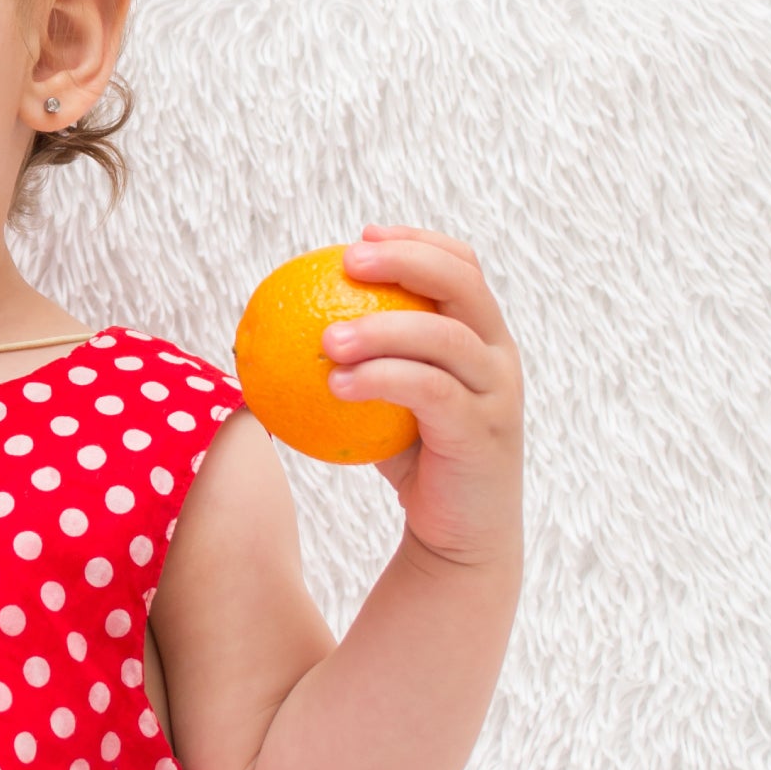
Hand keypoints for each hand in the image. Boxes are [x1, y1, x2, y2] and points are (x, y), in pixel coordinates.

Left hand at [319, 224, 524, 567]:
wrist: (457, 533)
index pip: (462, 267)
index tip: (361, 236)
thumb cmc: (410, 456)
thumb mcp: (379, 396)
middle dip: (407, 261)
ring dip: (382, 329)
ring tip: (325, 340)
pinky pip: (430, 392)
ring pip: (446, 338)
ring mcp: (496, 393)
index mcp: (479, 335)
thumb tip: (274, 328)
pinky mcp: (483, 432)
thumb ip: (353, 357)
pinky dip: (382, 380)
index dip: (417, 241)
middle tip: (347, 261)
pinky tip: (336, 384)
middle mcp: (496, 355)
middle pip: (464, 285)